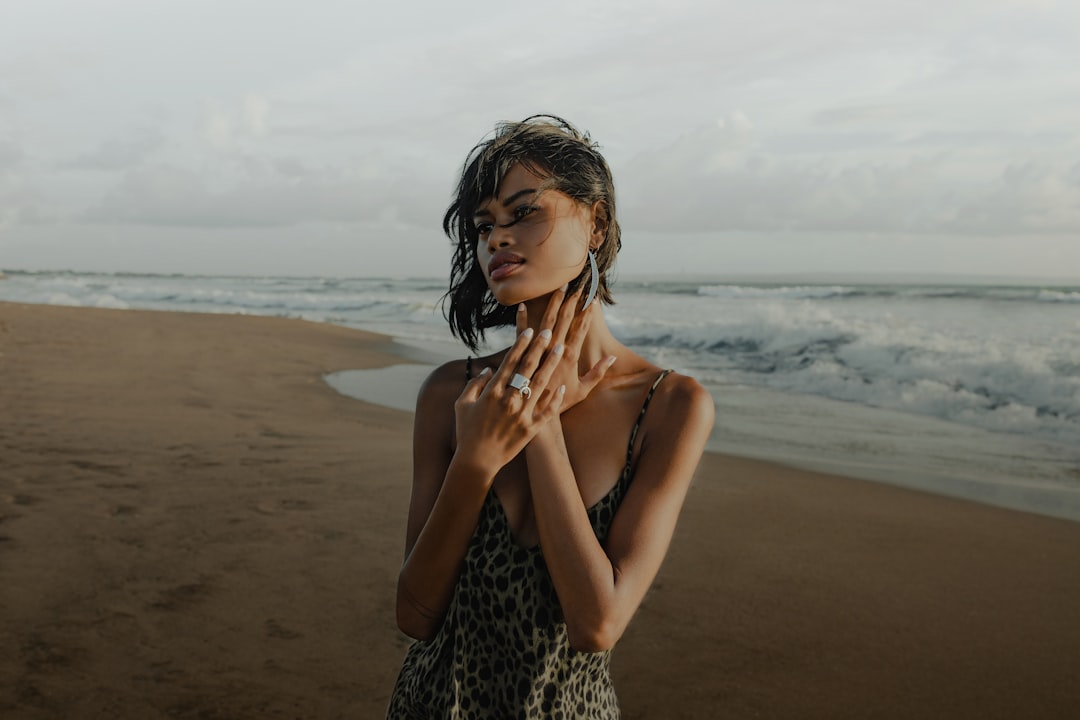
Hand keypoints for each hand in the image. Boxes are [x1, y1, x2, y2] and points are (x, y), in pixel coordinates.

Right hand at [452, 324, 567, 475]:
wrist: (477, 461)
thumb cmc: (467, 432)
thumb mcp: (463, 405)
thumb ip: (474, 384)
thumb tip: (488, 370)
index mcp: (492, 392)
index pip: (510, 362)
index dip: (521, 344)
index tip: (530, 331)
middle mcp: (509, 400)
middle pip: (527, 368)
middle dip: (539, 347)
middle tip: (548, 332)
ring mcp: (521, 414)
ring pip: (540, 384)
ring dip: (550, 364)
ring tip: (559, 349)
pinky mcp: (530, 429)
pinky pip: (546, 411)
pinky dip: (554, 399)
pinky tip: (562, 387)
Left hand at [516, 285, 615, 412]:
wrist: (533, 412)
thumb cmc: (560, 403)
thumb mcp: (583, 390)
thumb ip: (598, 373)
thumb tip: (612, 358)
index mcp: (569, 357)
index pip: (580, 329)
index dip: (586, 311)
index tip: (591, 295)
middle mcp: (554, 351)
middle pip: (564, 320)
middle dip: (571, 301)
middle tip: (577, 283)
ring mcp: (537, 351)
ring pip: (546, 322)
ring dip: (552, 303)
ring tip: (559, 287)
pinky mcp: (522, 355)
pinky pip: (520, 333)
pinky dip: (521, 319)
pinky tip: (522, 304)